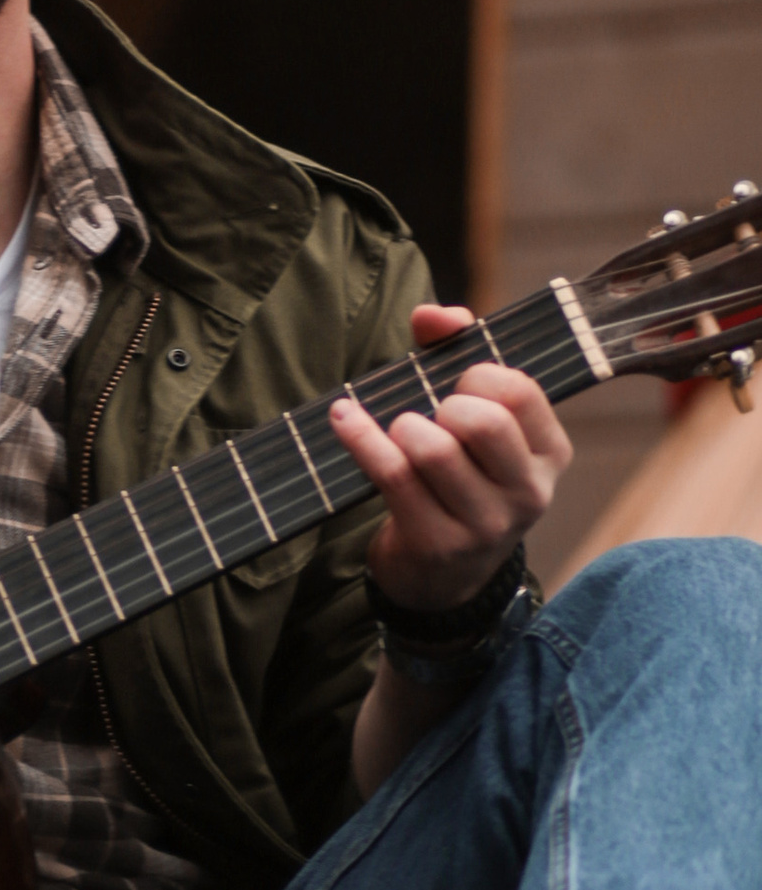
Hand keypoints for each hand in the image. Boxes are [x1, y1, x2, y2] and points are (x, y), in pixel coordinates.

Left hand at [328, 302, 570, 613]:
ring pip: (433, 450)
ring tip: (397, 432)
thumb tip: (433, 314)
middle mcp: (529, 492)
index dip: (477, 374)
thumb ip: (454, 351)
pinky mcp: (438, 544)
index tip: (457, 384)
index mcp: (548, 452)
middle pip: (481, 421)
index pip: (520, 391)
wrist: (441, 575)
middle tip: (429, 417)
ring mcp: (486, 525)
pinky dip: (360, 438)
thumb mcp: (469, 417)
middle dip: (442, 404)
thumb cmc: (456, 475)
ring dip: (400, 428)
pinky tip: (343, 419)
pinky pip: (393, 475)